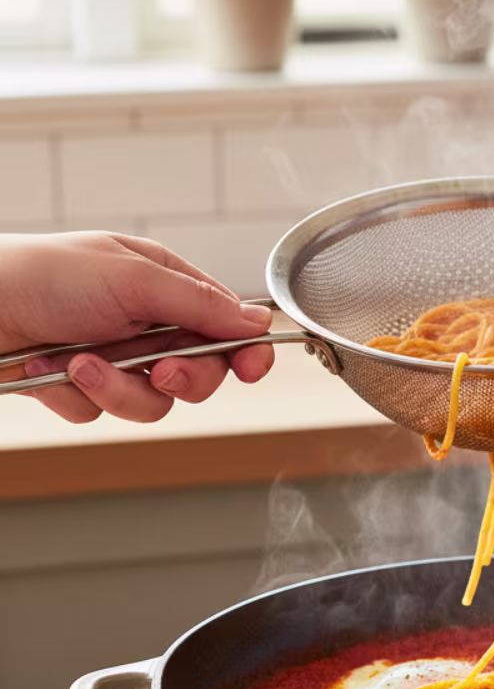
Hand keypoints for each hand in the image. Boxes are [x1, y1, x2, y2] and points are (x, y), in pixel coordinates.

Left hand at [0, 232, 273, 422]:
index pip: (228, 325)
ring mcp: (116, 358)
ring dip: (116, 389)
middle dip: (180, 378)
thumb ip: (201, 305)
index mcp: (166, 285)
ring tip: (78, 364)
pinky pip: (104, 413)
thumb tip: (258, 321)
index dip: (246, 350)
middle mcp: (147, 324)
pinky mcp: (83, 388)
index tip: (252, 370)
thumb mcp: (134, 280)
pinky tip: (51, 369)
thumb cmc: (42, 275)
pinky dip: (77, 396)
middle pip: (200, 374)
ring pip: (153, 403)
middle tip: (159, 371)